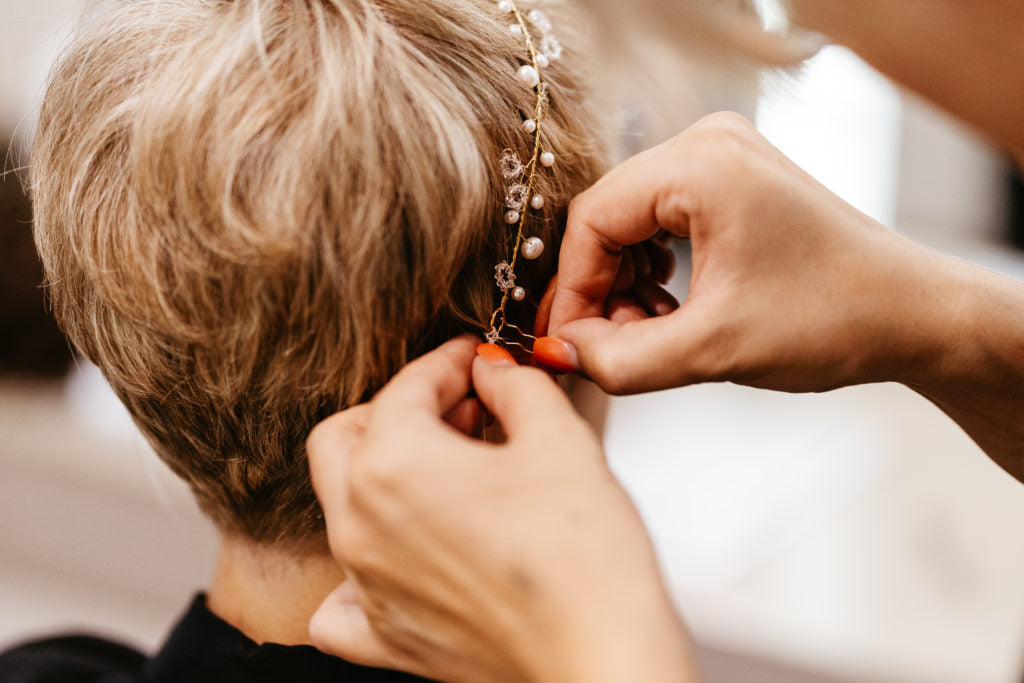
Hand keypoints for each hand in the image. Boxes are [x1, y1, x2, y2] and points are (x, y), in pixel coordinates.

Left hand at [306, 337, 695, 682]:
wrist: (601, 655)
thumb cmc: (582, 557)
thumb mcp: (558, 438)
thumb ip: (516, 386)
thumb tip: (494, 371)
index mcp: (394, 466)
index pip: (406, 388)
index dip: (447, 363)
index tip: (475, 360)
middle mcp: (361, 525)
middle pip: (345, 438)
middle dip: (399, 409)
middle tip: (461, 408)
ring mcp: (366, 585)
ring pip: (341, 505)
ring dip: (386, 473)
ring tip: (453, 469)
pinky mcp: (386, 638)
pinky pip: (339, 603)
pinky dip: (357, 574)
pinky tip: (401, 557)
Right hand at [542, 111, 952, 394]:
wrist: (914, 315)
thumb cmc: (834, 320)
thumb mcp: (714, 350)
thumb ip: (621, 360)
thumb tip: (559, 353)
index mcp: (702, 165)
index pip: (592, 220)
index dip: (572, 290)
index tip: (569, 346)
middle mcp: (708, 143)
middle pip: (607, 216)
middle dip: (600, 288)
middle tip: (608, 346)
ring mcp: (724, 156)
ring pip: (632, 220)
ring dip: (624, 282)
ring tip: (649, 332)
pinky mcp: (735, 180)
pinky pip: (662, 219)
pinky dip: (652, 269)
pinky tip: (669, 311)